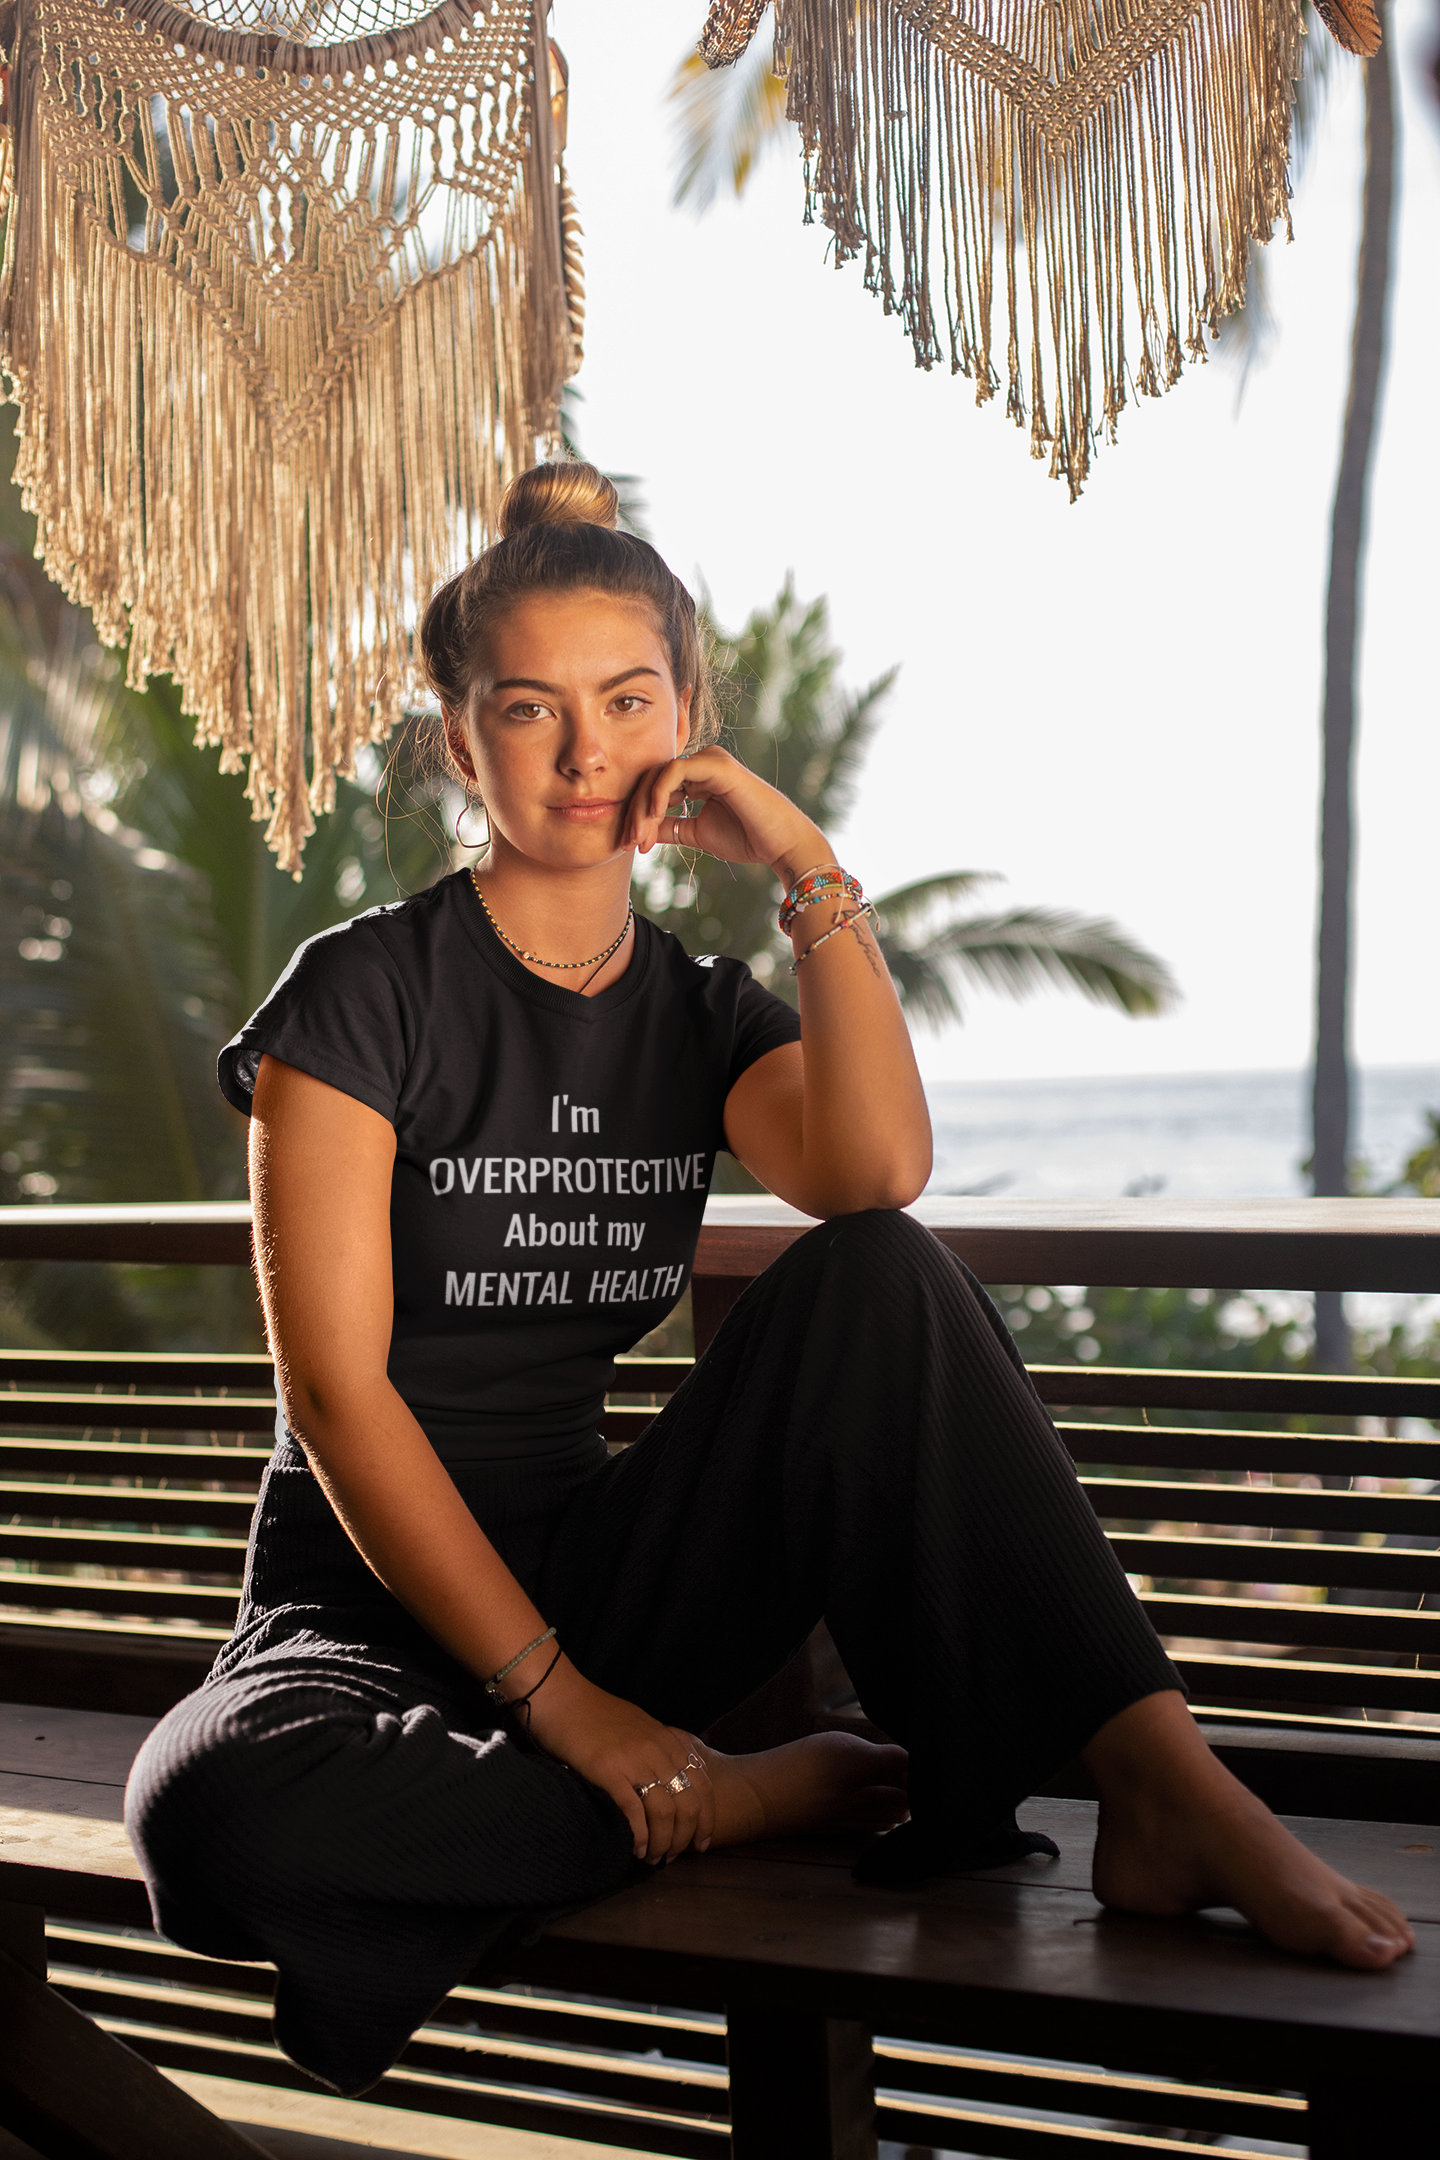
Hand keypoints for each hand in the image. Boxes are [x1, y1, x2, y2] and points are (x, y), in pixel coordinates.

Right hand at [523, 1658, 714, 1862]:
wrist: (561, 1696)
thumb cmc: (594, 1715)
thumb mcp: (638, 1728)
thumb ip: (657, 1751)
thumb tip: (668, 1784)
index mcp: (668, 1741)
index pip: (704, 1786)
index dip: (706, 1820)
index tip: (701, 1843)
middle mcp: (658, 1750)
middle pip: (689, 1805)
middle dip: (684, 1838)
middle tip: (670, 1856)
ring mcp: (635, 1760)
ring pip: (665, 1812)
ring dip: (661, 1842)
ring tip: (652, 1857)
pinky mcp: (608, 1770)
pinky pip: (634, 1811)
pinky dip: (638, 1835)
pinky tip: (634, 1848)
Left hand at [622, 746, 829, 886]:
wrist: (780, 845)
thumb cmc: (746, 839)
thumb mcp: (696, 833)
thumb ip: (669, 827)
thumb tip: (641, 830)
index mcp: (698, 777)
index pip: (656, 787)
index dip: (638, 813)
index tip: (631, 844)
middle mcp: (703, 764)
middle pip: (652, 778)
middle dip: (636, 811)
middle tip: (628, 842)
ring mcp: (710, 760)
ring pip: (659, 774)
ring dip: (643, 806)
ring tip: (640, 836)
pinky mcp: (717, 765)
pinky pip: (675, 771)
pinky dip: (659, 793)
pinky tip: (653, 816)